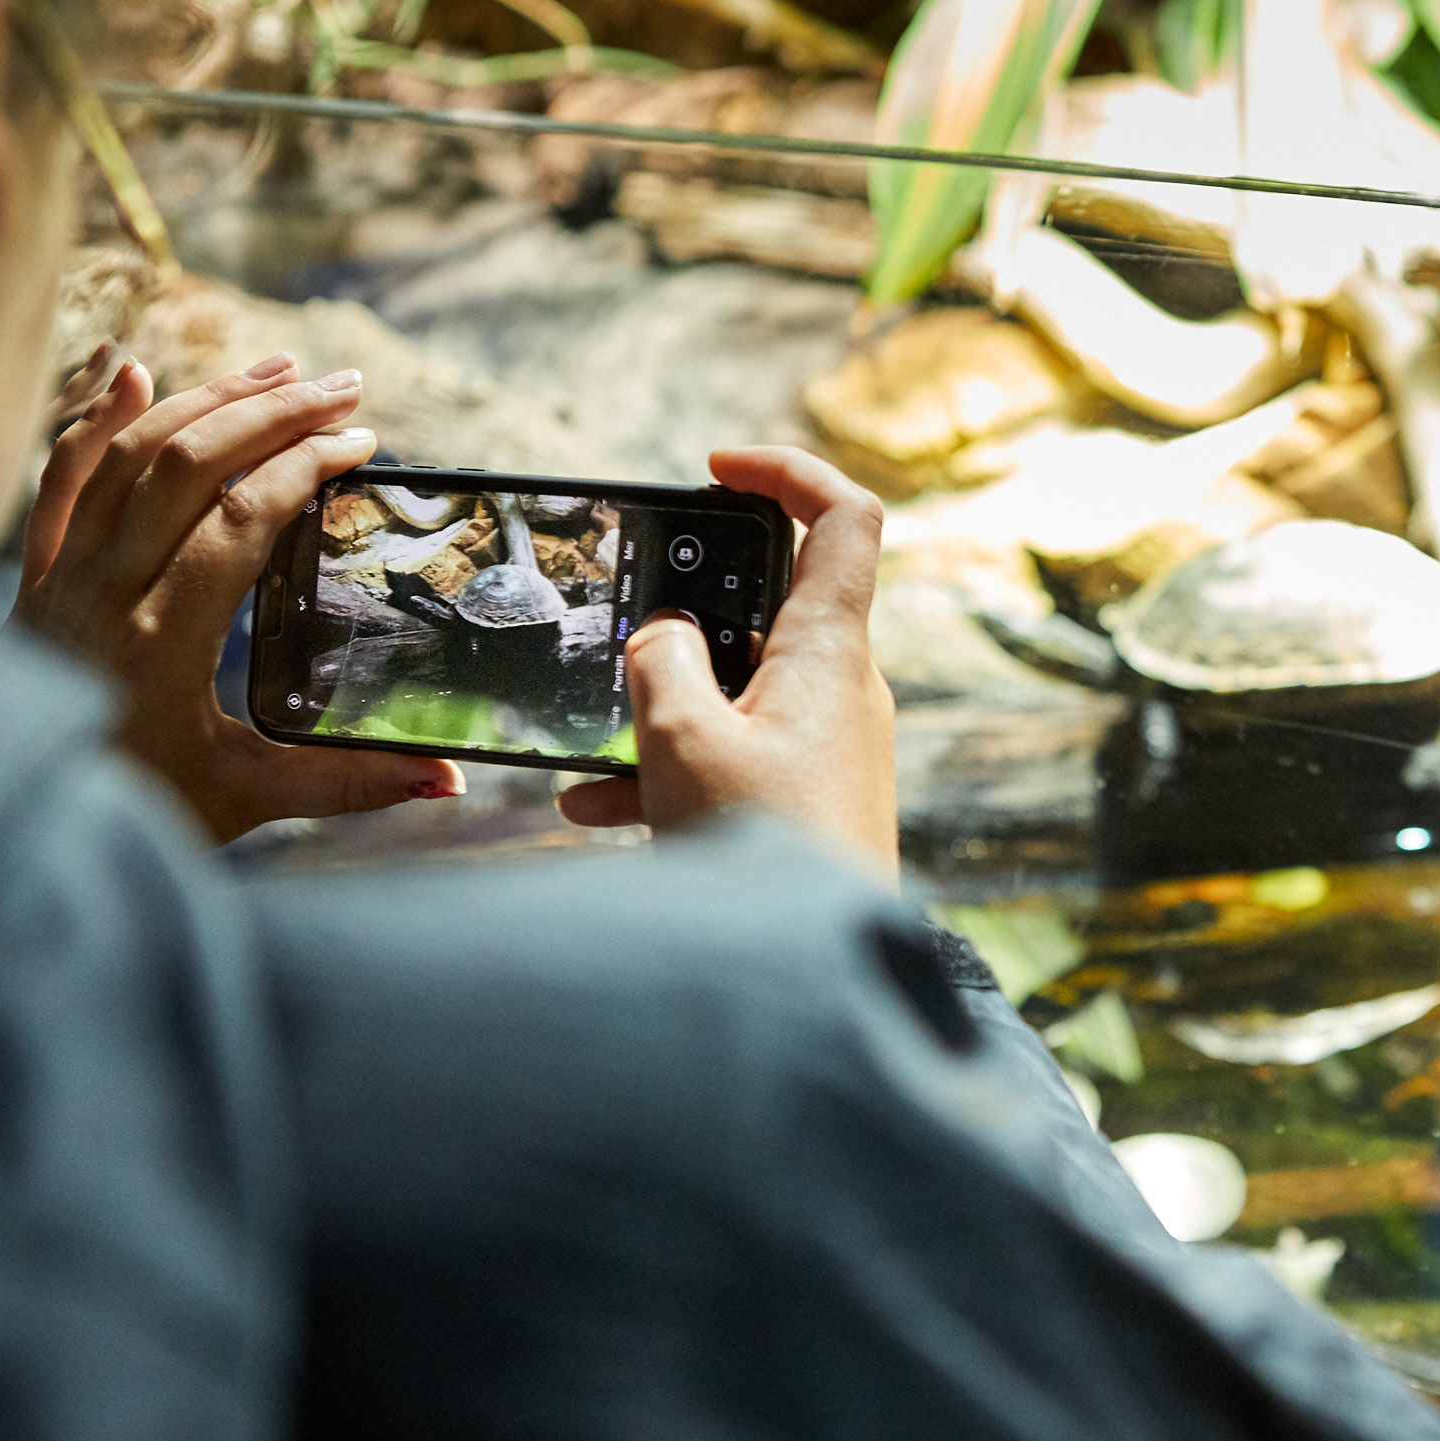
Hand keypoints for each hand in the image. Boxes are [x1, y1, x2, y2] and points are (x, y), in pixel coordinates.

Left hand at [16, 345, 463, 841]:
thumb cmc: (125, 814)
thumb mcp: (245, 803)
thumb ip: (350, 783)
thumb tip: (450, 777)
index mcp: (163, 636)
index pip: (243, 518)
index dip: (307, 466)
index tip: (363, 443)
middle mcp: (105, 588)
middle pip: (189, 462)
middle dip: (273, 412)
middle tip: (344, 388)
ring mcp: (61, 576)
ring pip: (129, 455)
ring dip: (206, 400)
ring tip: (275, 368)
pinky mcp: (33, 579)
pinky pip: (59, 482)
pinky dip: (94, 421)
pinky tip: (130, 372)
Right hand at [558, 447, 897, 883]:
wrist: (809, 972)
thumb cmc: (760, 848)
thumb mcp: (682, 737)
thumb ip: (661, 661)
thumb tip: (665, 633)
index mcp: (828, 652)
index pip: (843, 518)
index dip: (786, 471)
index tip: (717, 468)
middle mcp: (843, 690)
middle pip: (774, 602)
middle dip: (691, 606)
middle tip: (630, 623)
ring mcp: (832, 746)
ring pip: (740, 688)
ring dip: (666, 702)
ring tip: (596, 740)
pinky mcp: (811, 799)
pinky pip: (736, 755)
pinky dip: (672, 765)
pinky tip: (597, 807)